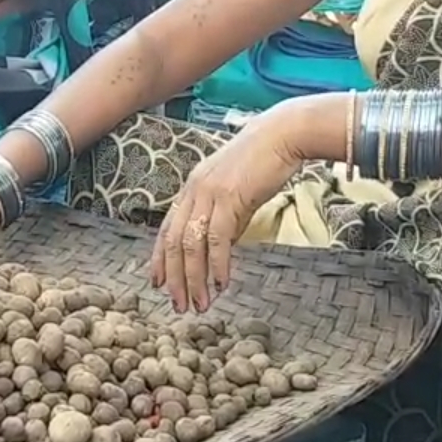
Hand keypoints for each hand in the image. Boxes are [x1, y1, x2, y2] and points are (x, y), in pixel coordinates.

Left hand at [150, 115, 304, 312]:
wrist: (282, 136)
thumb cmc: (263, 163)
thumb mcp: (235, 193)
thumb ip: (225, 220)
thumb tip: (222, 249)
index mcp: (192, 188)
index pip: (167, 229)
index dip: (160, 258)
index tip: (159, 283)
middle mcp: (194, 191)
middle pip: (174, 241)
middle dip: (176, 278)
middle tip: (180, 305)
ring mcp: (209, 193)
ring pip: (192, 244)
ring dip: (195, 278)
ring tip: (201, 303)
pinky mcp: (229, 197)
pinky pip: (217, 238)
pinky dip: (217, 264)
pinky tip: (221, 283)